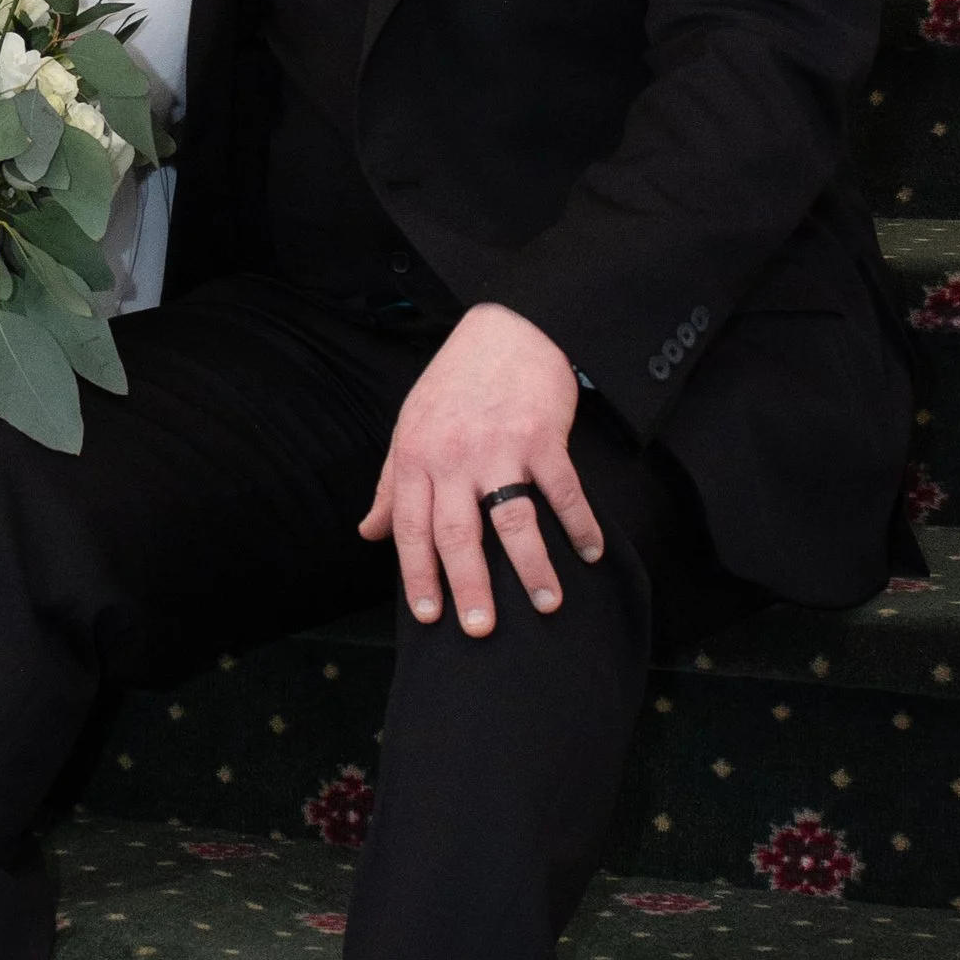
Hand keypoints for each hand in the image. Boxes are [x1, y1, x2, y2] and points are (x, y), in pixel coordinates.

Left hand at [360, 302, 602, 635]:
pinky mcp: (542, 437)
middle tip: (480, 631)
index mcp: (416, 456)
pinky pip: (562, 492)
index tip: (428, 616)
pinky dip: (579, 526)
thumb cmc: (455, 383)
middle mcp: (453, 456)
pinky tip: (590, 552)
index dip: (418, 575)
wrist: (508, 328)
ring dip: (532, 569)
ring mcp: (499, 447)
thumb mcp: (410, 426)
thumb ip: (391, 484)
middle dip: (469, 588)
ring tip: (547, 605)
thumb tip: (369, 532)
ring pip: (512, 522)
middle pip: (458, 534)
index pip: (410, 528)